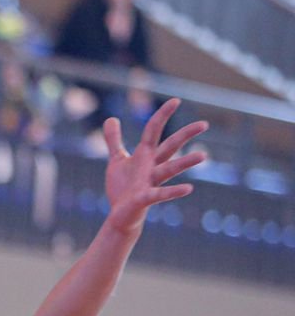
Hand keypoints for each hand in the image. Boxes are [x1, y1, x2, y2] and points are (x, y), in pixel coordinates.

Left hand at [103, 98, 207, 234]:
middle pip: (170, 147)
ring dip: (185, 163)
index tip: (176, 100)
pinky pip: (160, 195)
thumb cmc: (122, 188)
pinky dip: (173, 192)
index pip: (154, 131)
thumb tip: (111, 119)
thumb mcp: (117, 160)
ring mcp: (150, 183)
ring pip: (170, 170)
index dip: (162, 115)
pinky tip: (188, 189)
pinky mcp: (145, 199)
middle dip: (185, 135)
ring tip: (203, 156)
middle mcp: (152, 167)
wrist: (121, 216)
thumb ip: (114, 141)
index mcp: (145, 156)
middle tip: (204, 124)